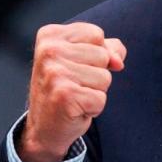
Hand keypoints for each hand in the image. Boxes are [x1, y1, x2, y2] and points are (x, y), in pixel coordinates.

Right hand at [20, 22, 126, 161]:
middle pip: (103, 55)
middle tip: (74, 85)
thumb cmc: (65, 89)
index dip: (96, 54)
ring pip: (105, 77)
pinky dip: (94, 108)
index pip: (97, 34)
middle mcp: (49, 51)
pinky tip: (76, 109)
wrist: (44, 128)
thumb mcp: (83, 60)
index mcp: (50, 35)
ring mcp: (55, 73)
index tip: (75, 66)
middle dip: (97, 74)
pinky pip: (101, 98)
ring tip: (75, 96)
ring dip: (95, 91)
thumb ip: (107, 49)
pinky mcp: (64, 96)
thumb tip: (118, 61)